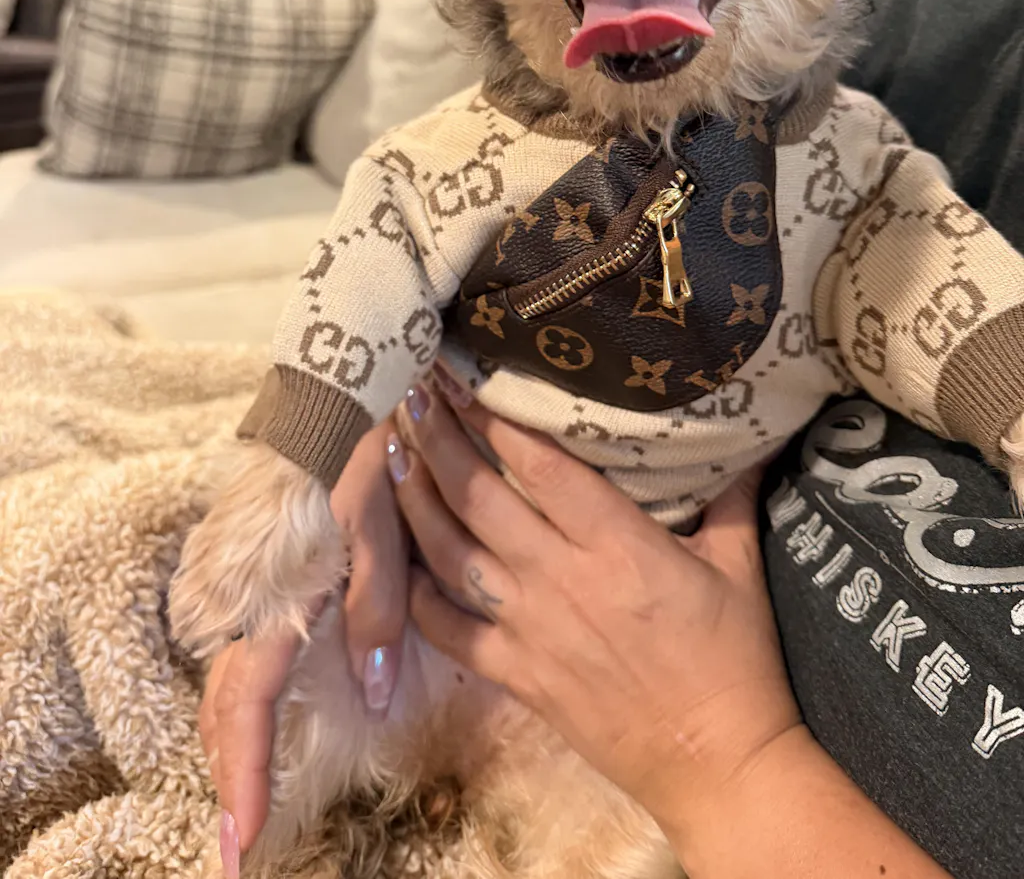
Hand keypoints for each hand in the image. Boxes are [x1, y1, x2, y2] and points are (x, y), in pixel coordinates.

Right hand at [198, 423, 407, 864]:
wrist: (326, 392)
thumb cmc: (358, 462)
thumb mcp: (380, 536)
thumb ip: (377, 615)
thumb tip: (375, 693)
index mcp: (270, 598)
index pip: (245, 706)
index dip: (244, 774)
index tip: (242, 838)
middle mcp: (236, 595)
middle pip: (222, 700)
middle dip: (232, 767)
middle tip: (241, 832)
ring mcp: (228, 577)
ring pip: (223, 671)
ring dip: (232, 730)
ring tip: (248, 780)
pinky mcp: (235, 560)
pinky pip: (231, 638)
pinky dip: (238, 683)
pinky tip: (256, 701)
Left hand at [392, 372, 800, 835]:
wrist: (716, 765)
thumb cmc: (735, 661)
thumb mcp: (741, 568)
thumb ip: (731, 497)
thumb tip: (748, 439)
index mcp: (620, 547)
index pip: (542, 467)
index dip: (496, 420)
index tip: (463, 380)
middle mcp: (562, 580)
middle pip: (480, 499)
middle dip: (438, 442)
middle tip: (410, 397)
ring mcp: (530, 629)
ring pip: (451, 554)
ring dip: (415, 501)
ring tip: (389, 455)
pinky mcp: (515, 674)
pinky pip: (448, 628)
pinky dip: (413, 592)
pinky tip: (393, 556)